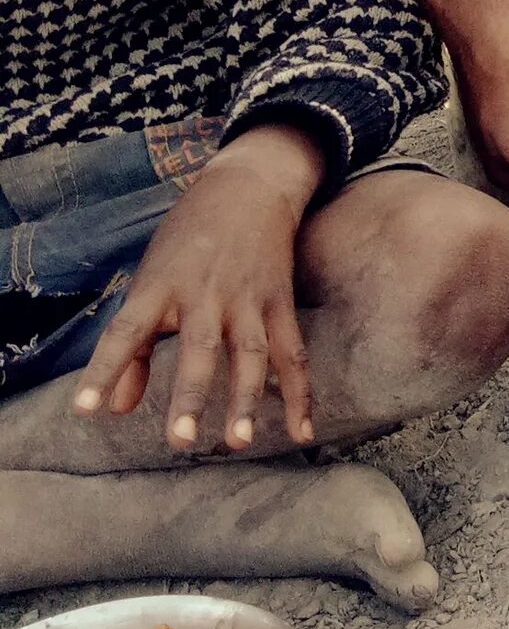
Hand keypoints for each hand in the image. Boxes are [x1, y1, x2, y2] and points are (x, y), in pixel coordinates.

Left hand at [74, 125, 321, 450]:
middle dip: (189, 395)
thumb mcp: (149, 279)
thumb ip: (133, 346)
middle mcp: (205, 294)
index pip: (125, 332)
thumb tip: (117, 409)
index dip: (104, 371)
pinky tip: (301, 432)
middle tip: (179, 440)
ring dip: (244, 400)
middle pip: (198, 348)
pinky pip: (292, 354)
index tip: (86, 411)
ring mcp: (248, 300)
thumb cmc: (187, 240)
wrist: (250, 187)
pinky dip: (299, 395)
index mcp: (161, 285)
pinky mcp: (280, 304)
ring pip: (250, 355)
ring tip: (237, 441)